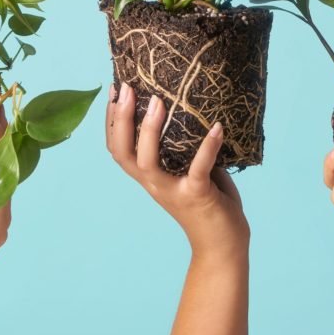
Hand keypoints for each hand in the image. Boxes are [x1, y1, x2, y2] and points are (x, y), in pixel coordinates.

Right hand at [106, 82, 248, 259]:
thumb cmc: (206, 199)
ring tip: (160, 102)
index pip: (116, 149)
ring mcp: (173, 191)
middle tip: (128, 89)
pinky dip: (207, 147)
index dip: (111, 121)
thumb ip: (180, 143)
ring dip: (150, 131)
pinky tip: (217, 127)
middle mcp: (153, 184)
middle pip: (123, 153)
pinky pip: (199, 169)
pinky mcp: (197, 196)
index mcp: (147, 176)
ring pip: (149, 163)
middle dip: (122, 119)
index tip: (115, 90)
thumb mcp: (185, 168)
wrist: (222, 245)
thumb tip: (185, 101)